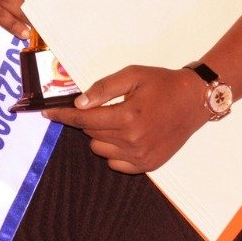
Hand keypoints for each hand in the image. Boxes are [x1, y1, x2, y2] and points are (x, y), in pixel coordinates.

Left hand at [42, 66, 209, 173]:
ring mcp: (141, 156)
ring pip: (100, 149)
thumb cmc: (162, 83)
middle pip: (90, 133)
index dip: (63, 114)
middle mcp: (133, 141)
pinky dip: (112, 150)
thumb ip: (103, 88)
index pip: (84, 118)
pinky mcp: (148, 165)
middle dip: (87, 118)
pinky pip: (115, 163)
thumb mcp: (132, 75)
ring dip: (99, 135)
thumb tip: (79, 102)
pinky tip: (124, 135)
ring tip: (116, 118)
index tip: (47, 112)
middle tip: (99, 106)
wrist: (194, 100)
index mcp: (128, 116)